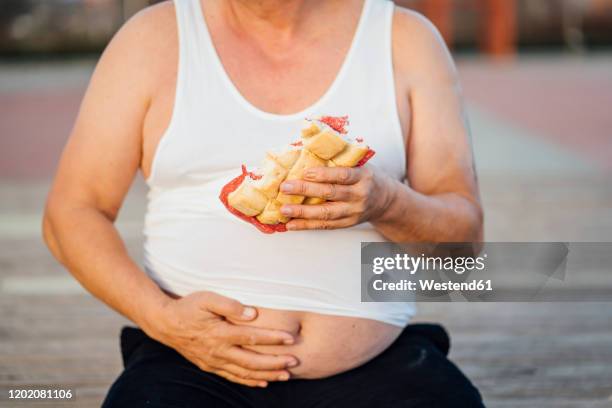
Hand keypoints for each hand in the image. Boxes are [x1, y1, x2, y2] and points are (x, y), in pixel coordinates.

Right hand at [147, 291, 297, 386]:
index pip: (252, 337)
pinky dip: (249, 381)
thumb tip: (253, 313)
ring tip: (286, 376)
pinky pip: (233, 377)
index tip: (290, 338)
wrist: (165, 323)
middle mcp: (218, 351)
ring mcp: (214, 361)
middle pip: (252, 361)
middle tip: (294, 362)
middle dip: (275, 363)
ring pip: (244, 373)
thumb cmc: (188, 307)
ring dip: (266, 375)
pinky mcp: (210, 366)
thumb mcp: (207, 299)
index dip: (273, 338)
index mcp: (220, 333)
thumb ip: (230, 305)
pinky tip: (263, 382)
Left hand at [279, 165, 394, 230]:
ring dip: (303, 212)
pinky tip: (291, 224)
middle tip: (286, 188)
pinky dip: (307, 225)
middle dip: (306, 190)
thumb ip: (339, 159)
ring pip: (326, 213)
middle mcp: (359, 195)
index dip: (324, 174)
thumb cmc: (366, 177)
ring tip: (284, 209)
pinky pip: (325, 225)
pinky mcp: (347, 223)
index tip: (305, 172)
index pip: (343, 175)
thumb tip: (307, 148)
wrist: (386, 200)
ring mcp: (353, 212)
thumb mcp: (360, 164)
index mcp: (363, 176)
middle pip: (331, 193)